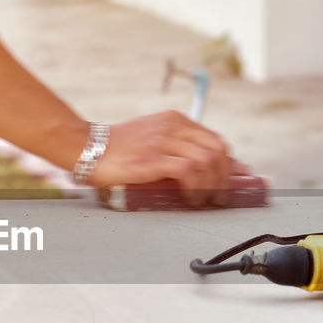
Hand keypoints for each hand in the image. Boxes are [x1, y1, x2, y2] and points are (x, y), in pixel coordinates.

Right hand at [87, 110, 246, 206]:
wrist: (86, 148)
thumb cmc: (116, 150)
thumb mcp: (152, 140)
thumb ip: (175, 148)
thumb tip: (200, 169)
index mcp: (175, 121)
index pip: (215, 140)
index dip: (229, 163)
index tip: (235, 180)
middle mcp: (173, 127)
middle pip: (217, 149)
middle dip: (226, 176)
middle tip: (221, 196)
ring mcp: (163, 142)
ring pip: (207, 160)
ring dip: (213, 185)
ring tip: (207, 201)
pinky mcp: (153, 158)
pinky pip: (189, 171)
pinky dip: (197, 187)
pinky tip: (192, 198)